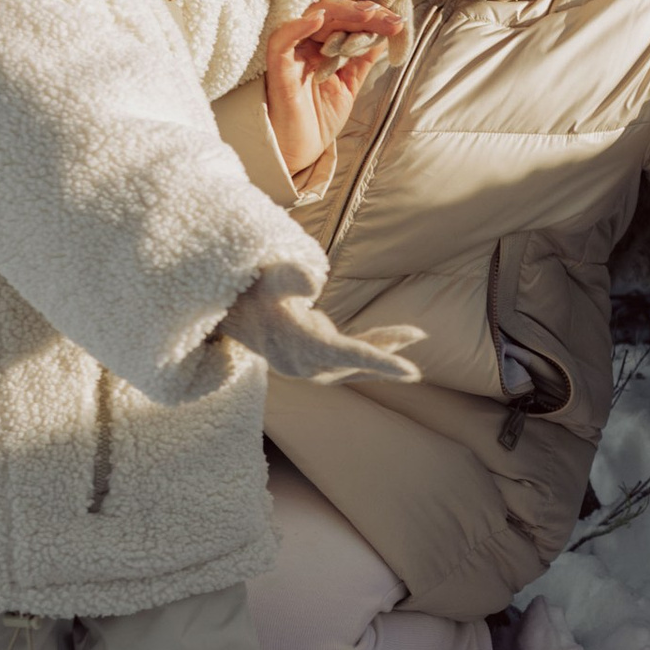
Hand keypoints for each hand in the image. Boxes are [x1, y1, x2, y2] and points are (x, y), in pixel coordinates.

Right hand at [217, 276, 417, 382]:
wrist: (231, 313)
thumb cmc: (254, 289)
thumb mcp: (270, 276)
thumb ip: (291, 277)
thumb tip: (317, 281)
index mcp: (300, 346)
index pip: (348, 356)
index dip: (381, 361)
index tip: (412, 373)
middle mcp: (306, 366)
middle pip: (356, 360)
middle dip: (387, 350)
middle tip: (418, 333)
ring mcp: (309, 370)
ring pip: (354, 362)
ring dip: (382, 350)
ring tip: (412, 333)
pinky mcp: (313, 365)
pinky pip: (348, 360)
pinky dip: (369, 351)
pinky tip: (392, 339)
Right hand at [265, 0, 412, 183]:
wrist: (302, 150)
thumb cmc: (319, 118)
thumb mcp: (349, 83)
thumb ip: (362, 58)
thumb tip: (384, 34)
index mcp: (322, 45)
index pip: (346, 19)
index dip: (372, 17)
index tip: (398, 23)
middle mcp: (307, 44)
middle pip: (334, 13)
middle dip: (366, 14)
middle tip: (393, 20)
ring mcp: (293, 53)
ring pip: (313, 18)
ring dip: (343, 12)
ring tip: (369, 14)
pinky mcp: (278, 67)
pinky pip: (282, 39)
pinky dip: (299, 26)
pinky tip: (320, 19)